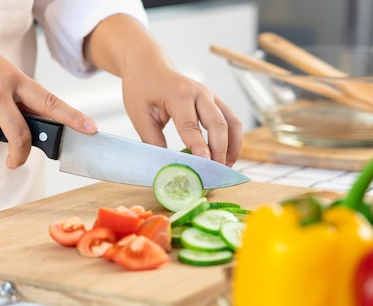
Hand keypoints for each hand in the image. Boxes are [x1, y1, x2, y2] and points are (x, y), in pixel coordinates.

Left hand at [84, 14, 242, 165]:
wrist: (149, 65)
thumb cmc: (142, 89)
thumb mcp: (140, 116)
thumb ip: (153, 141)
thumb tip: (167, 166)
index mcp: (178, 94)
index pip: (191, 125)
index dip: (199, 146)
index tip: (204, 164)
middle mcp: (199, 93)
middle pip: (218, 123)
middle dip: (220, 150)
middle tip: (216, 173)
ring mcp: (210, 95)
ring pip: (232, 121)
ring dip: (232, 146)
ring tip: (226, 167)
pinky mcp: (215, 100)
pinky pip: (231, 120)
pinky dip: (233, 139)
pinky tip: (227, 156)